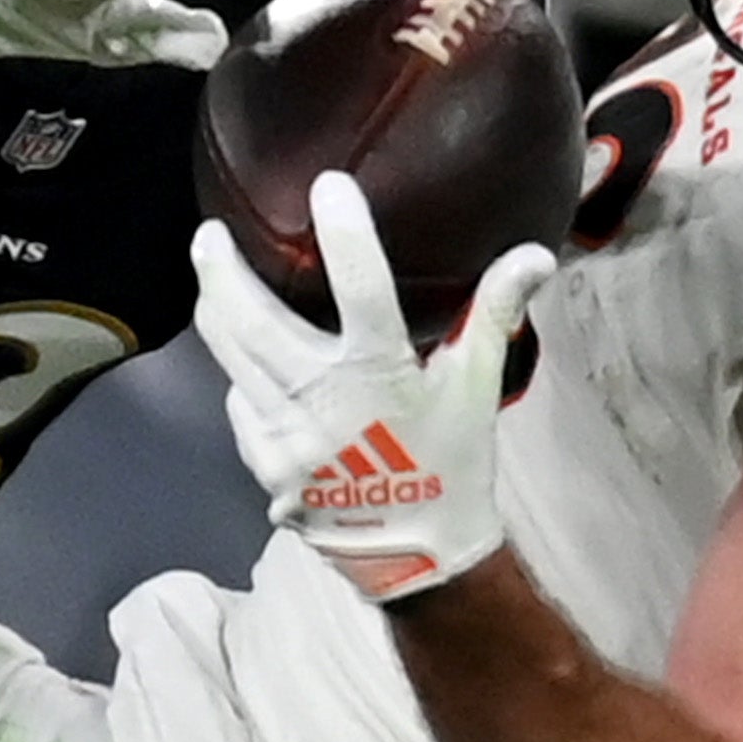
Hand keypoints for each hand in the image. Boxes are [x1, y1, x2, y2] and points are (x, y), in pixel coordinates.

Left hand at [190, 170, 551, 602]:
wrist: (416, 557)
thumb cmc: (451, 462)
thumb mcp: (478, 388)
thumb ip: (494, 313)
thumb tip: (534, 253)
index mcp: (380, 374)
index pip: (361, 288)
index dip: (346, 233)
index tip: (328, 185)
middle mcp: (322, 400)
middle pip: (251, 321)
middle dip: (220, 272)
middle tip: (208, 234)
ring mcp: (284, 436)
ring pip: (230, 360)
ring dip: (216, 315)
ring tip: (210, 281)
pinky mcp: (263, 466)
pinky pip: (239, 407)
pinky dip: (241, 381)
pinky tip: (246, 366)